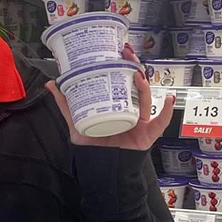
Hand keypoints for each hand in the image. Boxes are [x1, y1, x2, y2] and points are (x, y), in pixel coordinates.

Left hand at [46, 44, 175, 150]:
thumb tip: (52, 84)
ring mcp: (141, 121)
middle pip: (136, 84)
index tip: (118, 49)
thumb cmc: (93, 147)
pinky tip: (169, 99)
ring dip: (144, 84)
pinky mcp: (147, 135)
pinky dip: (166, 111)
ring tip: (138, 73)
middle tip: (127, 53)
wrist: (100, 171)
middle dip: (134, 66)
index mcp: (117, 105)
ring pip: (146, 98)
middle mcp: (130, 110)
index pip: (122, 80)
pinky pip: (160, 123)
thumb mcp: (77, 123)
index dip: (122, 64)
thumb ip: (66, 105)